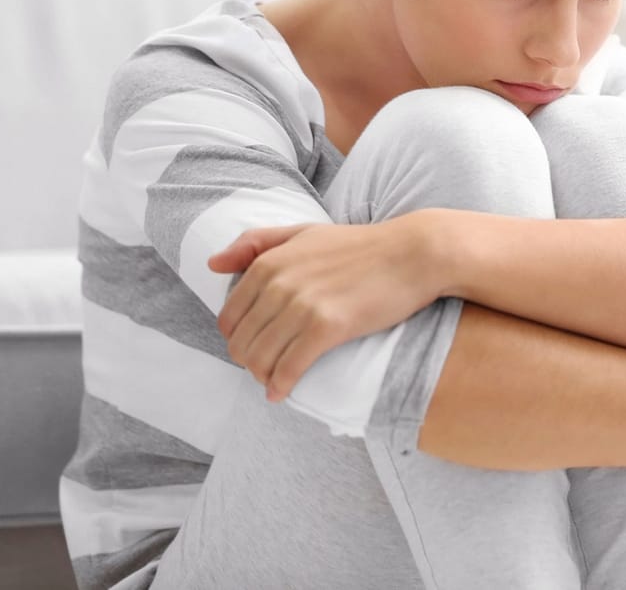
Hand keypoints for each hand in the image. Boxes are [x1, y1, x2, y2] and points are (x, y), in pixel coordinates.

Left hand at [209, 215, 445, 400]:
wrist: (413, 254)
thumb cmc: (363, 245)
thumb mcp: (305, 232)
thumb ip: (256, 243)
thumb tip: (212, 264)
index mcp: (270, 262)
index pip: (230, 315)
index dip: (237, 338)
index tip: (253, 347)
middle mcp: (280, 283)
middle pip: (242, 340)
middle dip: (248, 360)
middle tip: (264, 369)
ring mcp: (303, 305)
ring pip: (261, 357)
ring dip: (262, 376)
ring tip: (273, 382)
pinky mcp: (328, 326)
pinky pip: (290, 366)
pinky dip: (281, 385)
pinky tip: (282, 392)